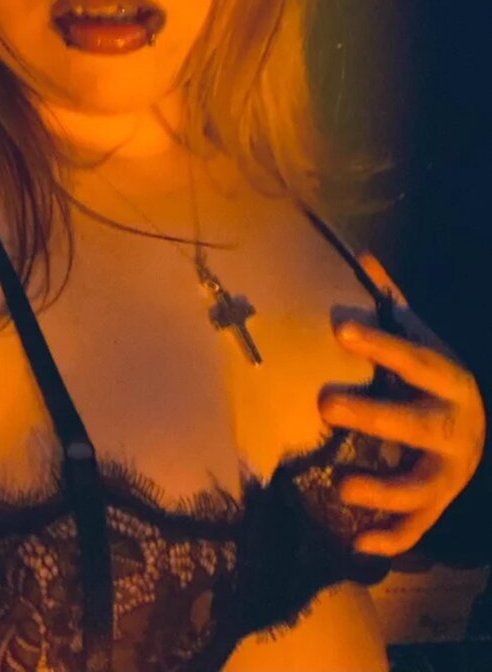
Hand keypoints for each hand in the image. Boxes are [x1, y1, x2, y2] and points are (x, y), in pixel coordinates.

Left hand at [319, 321, 486, 555]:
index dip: (380, 344)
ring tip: (342, 485)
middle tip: (324, 404)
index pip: (414, 359)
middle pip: (417, 424)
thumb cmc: (434, 379)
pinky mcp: (439, 503)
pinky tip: (358, 543)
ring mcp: (449, 471)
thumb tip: (363, 257)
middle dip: (372, 416)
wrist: (482, 429)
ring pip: (420, 485)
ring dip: (382, 489)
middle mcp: (455, 428)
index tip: (340, 329)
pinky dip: (392, 539)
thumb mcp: (423, 338)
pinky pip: (419, 527)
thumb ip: (393, 302)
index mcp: (450, 381)